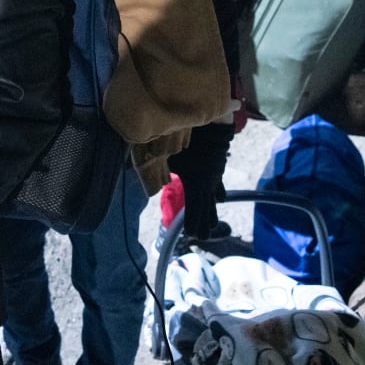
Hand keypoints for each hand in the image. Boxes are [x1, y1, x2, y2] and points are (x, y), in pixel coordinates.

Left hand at [167, 122, 233, 239]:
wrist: (212, 127)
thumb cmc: (189, 140)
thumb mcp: (169, 154)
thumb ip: (158, 167)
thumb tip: (145, 175)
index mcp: (195, 184)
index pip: (194, 209)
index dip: (193, 222)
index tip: (192, 235)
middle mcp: (207, 185)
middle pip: (206, 209)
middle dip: (204, 224)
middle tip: (202, 237)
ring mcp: (215, 178)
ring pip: (214, 200)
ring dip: (212, 212)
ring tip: (211, 226)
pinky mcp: (218, 170)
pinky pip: (218, 186)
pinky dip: (217, 195)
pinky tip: (219, 200)